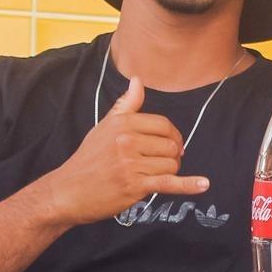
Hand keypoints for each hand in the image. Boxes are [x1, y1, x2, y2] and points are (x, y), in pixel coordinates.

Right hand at [43, 78, 208, 224]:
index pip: (163, 124)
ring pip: (171, 164)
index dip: (173, 135)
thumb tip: (137, 80)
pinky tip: (203, 184)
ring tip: (152, 176)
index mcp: (123, 123)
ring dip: (169, 172)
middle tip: (159, 164)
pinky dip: (188, 185)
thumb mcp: (104, 126)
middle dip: (171, 156)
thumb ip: (125, 105)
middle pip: (171, 145)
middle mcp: (127, 140)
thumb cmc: (88, 160)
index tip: (171, 145)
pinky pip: (169, 183)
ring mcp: (131, 164)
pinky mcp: (135, 186)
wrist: (68, 191)